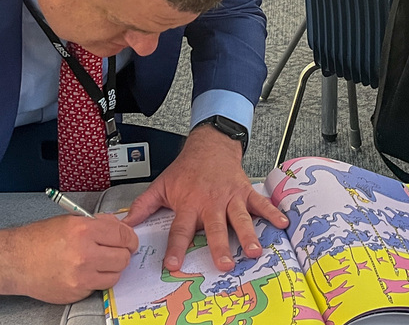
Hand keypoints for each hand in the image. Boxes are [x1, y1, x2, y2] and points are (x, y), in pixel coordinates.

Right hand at [0, 213, 137, 303]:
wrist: (16, 261)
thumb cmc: (39, 239)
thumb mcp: (70, 220)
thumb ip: (98, 223)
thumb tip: (119, 227)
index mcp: (83, 231)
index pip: (123, 235)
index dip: (129, 238)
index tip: (129, 240)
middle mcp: (84, 254)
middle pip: (123, 258)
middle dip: (122, 253)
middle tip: (116, 251)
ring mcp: (80, 277)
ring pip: (115, 275)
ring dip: (111, 269)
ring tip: (99, 262)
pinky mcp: (76, 293)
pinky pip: (98, 287)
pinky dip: (96, 280)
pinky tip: (84, 272)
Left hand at [123, 125, 287, 272]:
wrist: (209, 144)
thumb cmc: (186, 169)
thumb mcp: (161, 185)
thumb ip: (144, 205)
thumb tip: (126, 224)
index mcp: (189, 203)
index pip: (180, 229)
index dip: (176, 247)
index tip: (174, 263)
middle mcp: (210, 202)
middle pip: (214, 227)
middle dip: (219, 246)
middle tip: (224, 263)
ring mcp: (230, 197)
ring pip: (240, 218)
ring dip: (248, 234)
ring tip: (253, 251)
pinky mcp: (245, 191)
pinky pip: (260, 203)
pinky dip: (272, 212)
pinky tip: (282, 223)